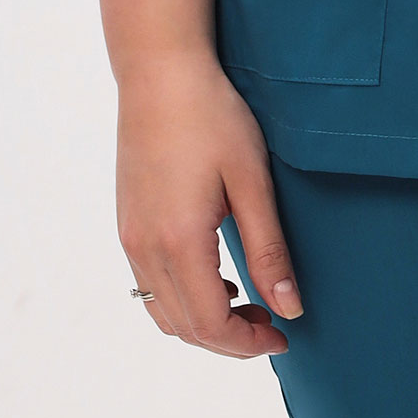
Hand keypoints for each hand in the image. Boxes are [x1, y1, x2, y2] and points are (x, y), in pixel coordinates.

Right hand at [116, 49, 301, 356]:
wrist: (160, 74)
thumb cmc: (212, 117)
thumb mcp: (252, 180)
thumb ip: (269, 249)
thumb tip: (290, 307)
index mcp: (179, 242)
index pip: (211, 324)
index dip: (248, 343)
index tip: (283, 335)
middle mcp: (145, 249)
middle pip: (185, 327)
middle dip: (231, 340)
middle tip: (273, 324)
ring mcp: (131, 238)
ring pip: (163, 312)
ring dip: (204, 323)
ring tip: (248, 303)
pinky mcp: (127, 224)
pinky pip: (150, 286)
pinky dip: (182, 300)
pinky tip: (216, 278)